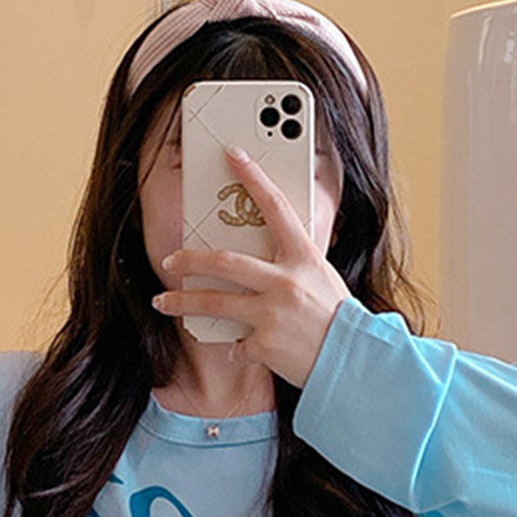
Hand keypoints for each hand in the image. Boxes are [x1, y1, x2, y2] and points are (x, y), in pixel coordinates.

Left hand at [153, 148, 349, 389]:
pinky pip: (238, 344)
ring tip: (162, 303)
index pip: (275, 207)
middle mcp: (284, 281)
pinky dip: (239, 348)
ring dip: (182, 303)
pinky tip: (247, 349)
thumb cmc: (337, 318)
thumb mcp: (320, 278)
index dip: (253, 177)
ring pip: (215, 303)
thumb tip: (261, 256)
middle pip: (224, 262)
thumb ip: (292, 264)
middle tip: (169, 261)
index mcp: (302, 257)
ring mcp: (271, 313)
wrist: (354, 361)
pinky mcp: (264, 344)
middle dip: (189, 260)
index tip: (233, 155)